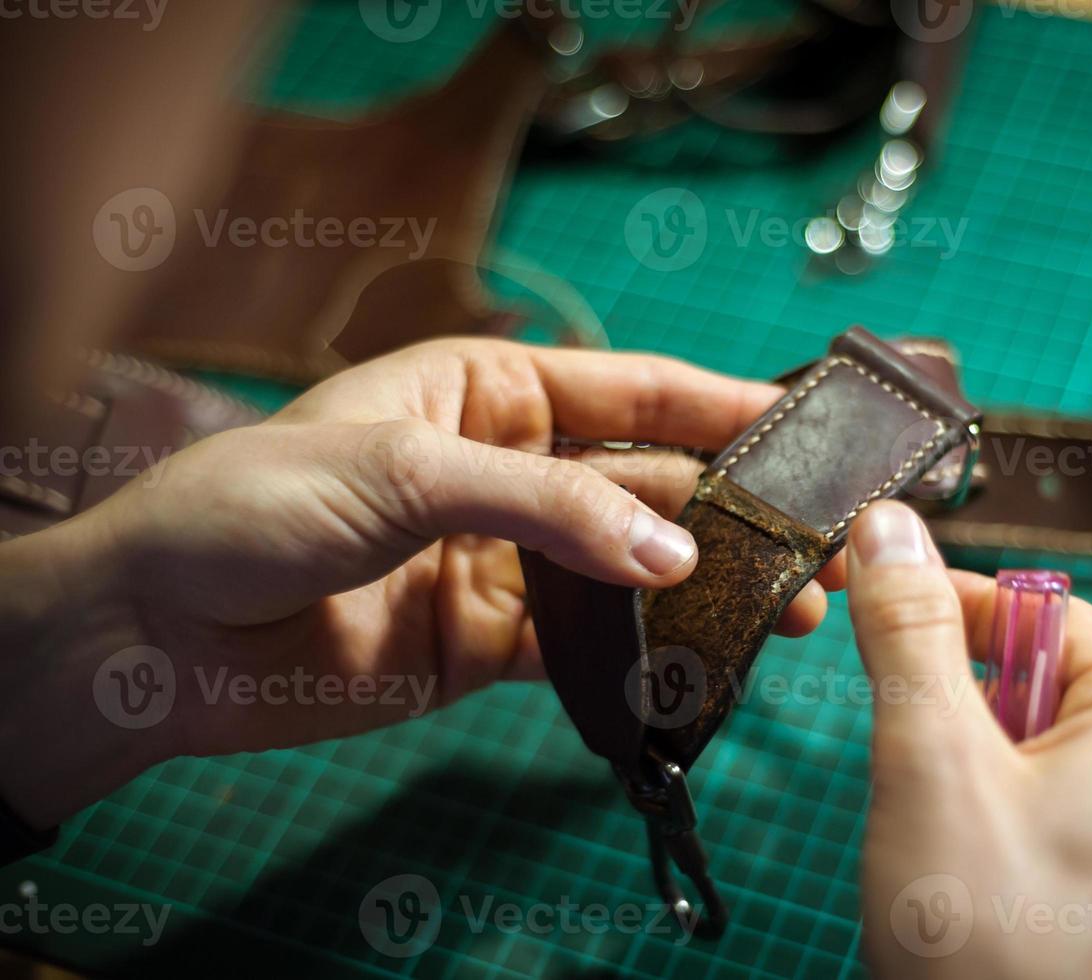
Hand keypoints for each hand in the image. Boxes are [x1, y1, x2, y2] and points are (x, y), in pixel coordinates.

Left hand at [0, 338, 842, 827]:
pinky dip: (645, 651)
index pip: (627, 388)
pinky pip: (587, 642)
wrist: (157, 635)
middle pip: (645, 482)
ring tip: (792, 607)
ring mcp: (504, 557)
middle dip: (733, 508)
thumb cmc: (252, 508)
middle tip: (818, 541)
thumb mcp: (404, 471)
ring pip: (629, 564)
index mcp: (485, 390)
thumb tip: (673, 553)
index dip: (719, 404)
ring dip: (708, 584)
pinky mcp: (489, 640)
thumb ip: (548, 506)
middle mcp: (506, 469)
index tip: (803, 426)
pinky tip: (703, 656)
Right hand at [845, 501, 1091, 979]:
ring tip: (930, 821)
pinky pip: (1048, 809)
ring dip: (967, 757)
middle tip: (907, 749)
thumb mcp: (931, 759)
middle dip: (959, 698)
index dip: (959, 605)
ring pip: (1037, 748)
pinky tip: (954, 862)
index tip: (881, 608)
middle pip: (1045, 680)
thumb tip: (890, 526)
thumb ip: (911, 633)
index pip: (1052, 614)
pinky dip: (988, 811)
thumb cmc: (980, 936)